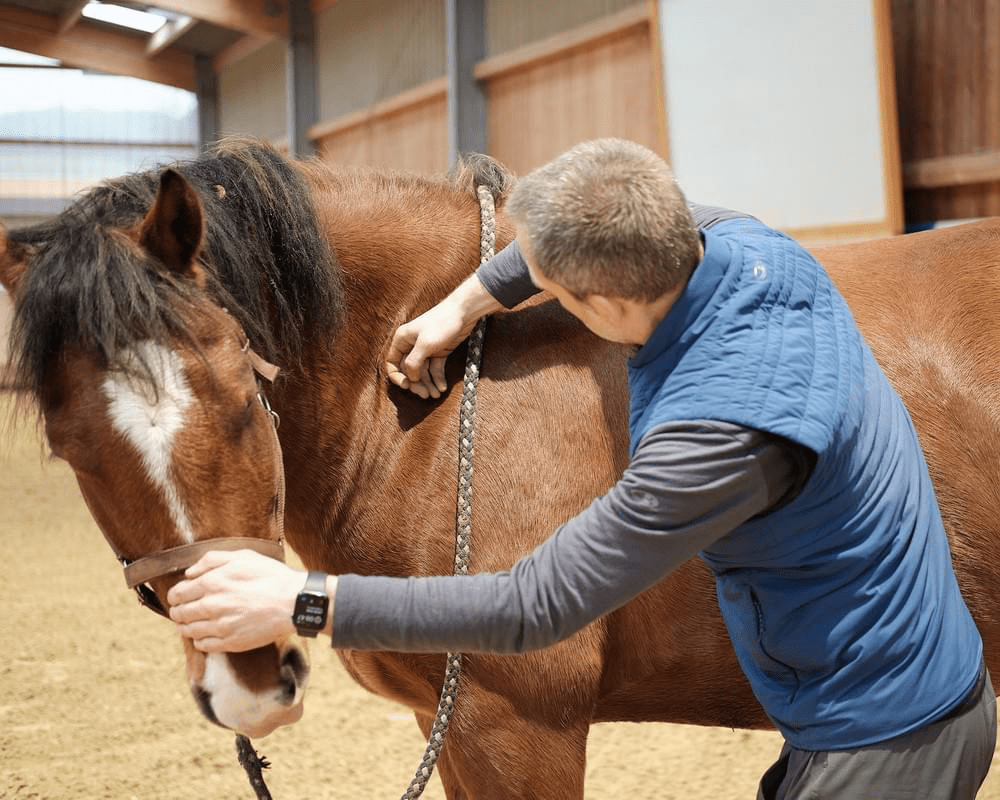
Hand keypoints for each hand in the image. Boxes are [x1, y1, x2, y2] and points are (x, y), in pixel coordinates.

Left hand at [167, 549, 304, 652]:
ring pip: (188, 631)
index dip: (175, 595)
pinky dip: (199, 640)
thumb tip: (189, 572)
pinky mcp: (231, 642)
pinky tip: (205, 634)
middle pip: (180, 613)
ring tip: (189, 623)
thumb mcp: (243, 556)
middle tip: (181, 610)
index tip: (178, 596)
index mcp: (212, 582)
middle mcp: (212, 605)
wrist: (293, 601)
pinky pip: (203, 645)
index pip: (178, 593)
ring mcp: (220, 626)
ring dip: (185, 626)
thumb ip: (212, 560)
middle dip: (177, 611)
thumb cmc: (270, 576)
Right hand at [386, 274, 502, 398]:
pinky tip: (442, 387)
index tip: (406, 386)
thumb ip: (414, 363)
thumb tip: (410, 378)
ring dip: (428, 384)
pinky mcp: (439, 352)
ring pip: (422, 372)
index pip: (392, 363)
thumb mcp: (425, 344)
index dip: (397, 377)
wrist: (464, 312)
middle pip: (409, 370)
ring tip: (436, 395)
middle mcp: (411, 345)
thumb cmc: (441, 323)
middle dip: (416, 383)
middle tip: (425, 395)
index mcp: (402, 340)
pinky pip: (435, 369)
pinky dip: (437, 378)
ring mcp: (425, 349)